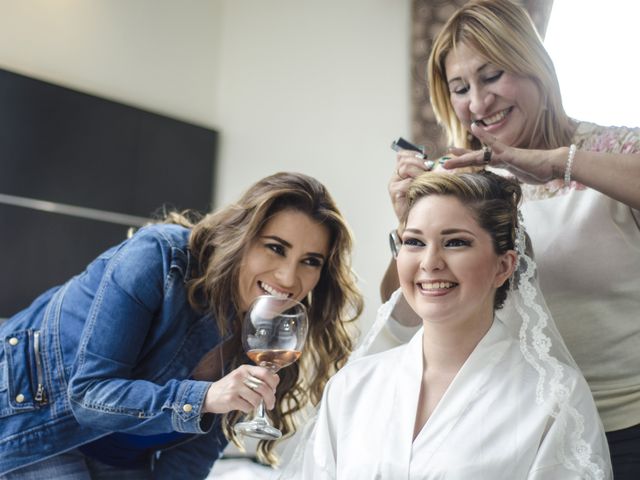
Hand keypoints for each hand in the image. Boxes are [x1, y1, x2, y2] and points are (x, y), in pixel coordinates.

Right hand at [203, 365, 278, 413]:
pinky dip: (248, 409)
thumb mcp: (244, 378)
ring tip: (252, 404)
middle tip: (270, 405)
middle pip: (263, 388)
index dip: (273, 383)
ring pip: (257, 399)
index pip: (266, 373)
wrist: (209, 396)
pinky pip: (248, 407)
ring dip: (257, 405)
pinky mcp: (230, 399)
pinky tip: (243, 407)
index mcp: (245, 369)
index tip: (274, 391)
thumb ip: (259, 377)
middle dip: (270, 399)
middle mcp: (240, 376)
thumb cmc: (230, 387)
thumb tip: (276, 379)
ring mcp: (234, 387)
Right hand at [390, 150, 433, 219]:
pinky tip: (422, 188)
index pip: (402, 155)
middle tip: (429, 168)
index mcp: (401, 173)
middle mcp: (395, 177)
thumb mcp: (423, 184)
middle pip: (404, 160)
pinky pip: (407, 182)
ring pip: (405, 168)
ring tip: (427, 178)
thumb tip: (440, 165)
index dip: (412, 153)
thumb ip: (426, 174)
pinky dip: (417, 183)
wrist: (412, 221)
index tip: (424, 157)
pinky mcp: (395, 192)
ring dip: (419, 171)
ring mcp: (394, 184)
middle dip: (419, 162)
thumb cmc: (419, 203)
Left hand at [442, 122, 563, 184]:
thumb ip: (515, 175)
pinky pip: (495, 144)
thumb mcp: (522, 177)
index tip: (455, 161)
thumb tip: (512, 178)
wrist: (553, 166)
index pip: (482, 162)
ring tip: (450, 152)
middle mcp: (500, 157)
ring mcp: (504, 155)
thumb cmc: (540, 171)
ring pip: (480, 154)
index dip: (468, 161)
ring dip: (464, 155)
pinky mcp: (510, 155)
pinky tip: (474, 127)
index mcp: (502, 163)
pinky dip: (484, 136)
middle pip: (476, 158)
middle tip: (444, 161)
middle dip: (460, 160)